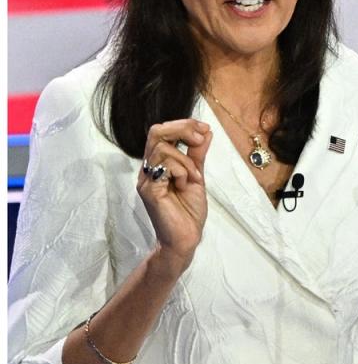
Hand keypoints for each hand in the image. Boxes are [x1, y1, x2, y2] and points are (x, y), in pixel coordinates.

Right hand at [137, 119, 212, 273]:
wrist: (186, 238)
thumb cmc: (188, 211)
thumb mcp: (197, 175)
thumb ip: (197, 154)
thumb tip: (206, 131)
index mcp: (158, 163)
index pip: (162, 131)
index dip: (184, 124)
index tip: (205, 129)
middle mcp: (148, 169)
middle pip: (156, 132)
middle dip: (182, 129)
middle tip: (200, 139)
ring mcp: (146, 179)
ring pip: (162, 148)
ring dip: (186, 159)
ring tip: (195, 176)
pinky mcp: (149, 190)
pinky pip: (164, 167)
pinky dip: (182, 171)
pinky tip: (186, 184)